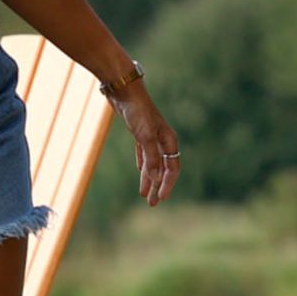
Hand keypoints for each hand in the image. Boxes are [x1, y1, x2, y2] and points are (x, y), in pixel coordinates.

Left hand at [118, 89, 180, 206]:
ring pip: (153, 164)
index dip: (167, 185)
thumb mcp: (144, 136)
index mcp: (169, 141)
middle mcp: (163, 140)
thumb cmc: (137, 112)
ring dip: (149, 179)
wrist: (124, 92)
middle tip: (153, 203)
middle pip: (163, 169)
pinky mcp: (139, 134)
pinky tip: (142, 173)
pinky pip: (144, 155)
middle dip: (158, 186)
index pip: (172, 169)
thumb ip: (151, 157)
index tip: (160, 199)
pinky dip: (144, 166)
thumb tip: (157, 179)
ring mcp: (151, 137)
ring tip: (145, 195)